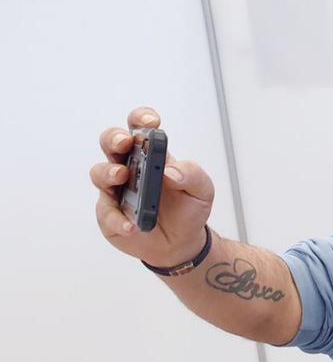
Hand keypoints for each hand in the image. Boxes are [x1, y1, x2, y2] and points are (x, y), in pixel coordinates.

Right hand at [90, 107, 214, 268]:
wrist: (181, 242)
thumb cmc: (188, 209)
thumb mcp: (202, 191)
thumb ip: (192, 175)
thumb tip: (171, 171)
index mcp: (151, 155)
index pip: (140, 127)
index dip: (142, 119)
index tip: (151, 122)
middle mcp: (129, 166)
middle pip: (112, 142)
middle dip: (115, 137)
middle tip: (125, 142)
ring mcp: (116, 189)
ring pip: (101, 172)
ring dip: (109, 172)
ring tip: (122, 177)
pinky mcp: (110, 213)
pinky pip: (107, 213)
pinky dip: (118, 219)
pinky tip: (132, 225)